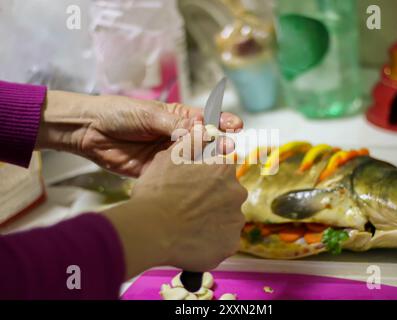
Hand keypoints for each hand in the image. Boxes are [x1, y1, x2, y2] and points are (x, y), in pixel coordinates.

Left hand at [36, 90, 242, 176]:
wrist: (90, 131)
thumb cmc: (120, 113)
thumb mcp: (149, 114)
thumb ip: (174, 124)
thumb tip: (199, 132)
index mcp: (177, 117)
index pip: (205, 119)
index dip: (222, 121)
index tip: (236, 125)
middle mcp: (176, 136)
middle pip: (203, 141)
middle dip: (218, 143)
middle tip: (229, 147)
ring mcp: (168, 155)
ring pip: (192, 160)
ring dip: (205, 162)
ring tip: (219, 164)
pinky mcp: (157, 171)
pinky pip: (175, 175)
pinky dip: (187, 178)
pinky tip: (197, 181)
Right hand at [103, 138, 246, 278]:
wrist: (151, 230)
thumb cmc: (157, 192)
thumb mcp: (170, 157)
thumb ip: (192, 141)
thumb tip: (203, 129)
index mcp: (224, 169)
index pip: (222, 170)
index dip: (206, 178)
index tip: (193, 187)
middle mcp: (236, 192)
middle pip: (227, 195)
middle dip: (212, 200)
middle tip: (188, 208)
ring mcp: (235, 221)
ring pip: (226, 219)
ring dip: (213, 221)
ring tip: (188, 227)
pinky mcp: (230, 245)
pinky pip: (223, 241)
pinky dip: (212, 242)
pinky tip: (193, 241)